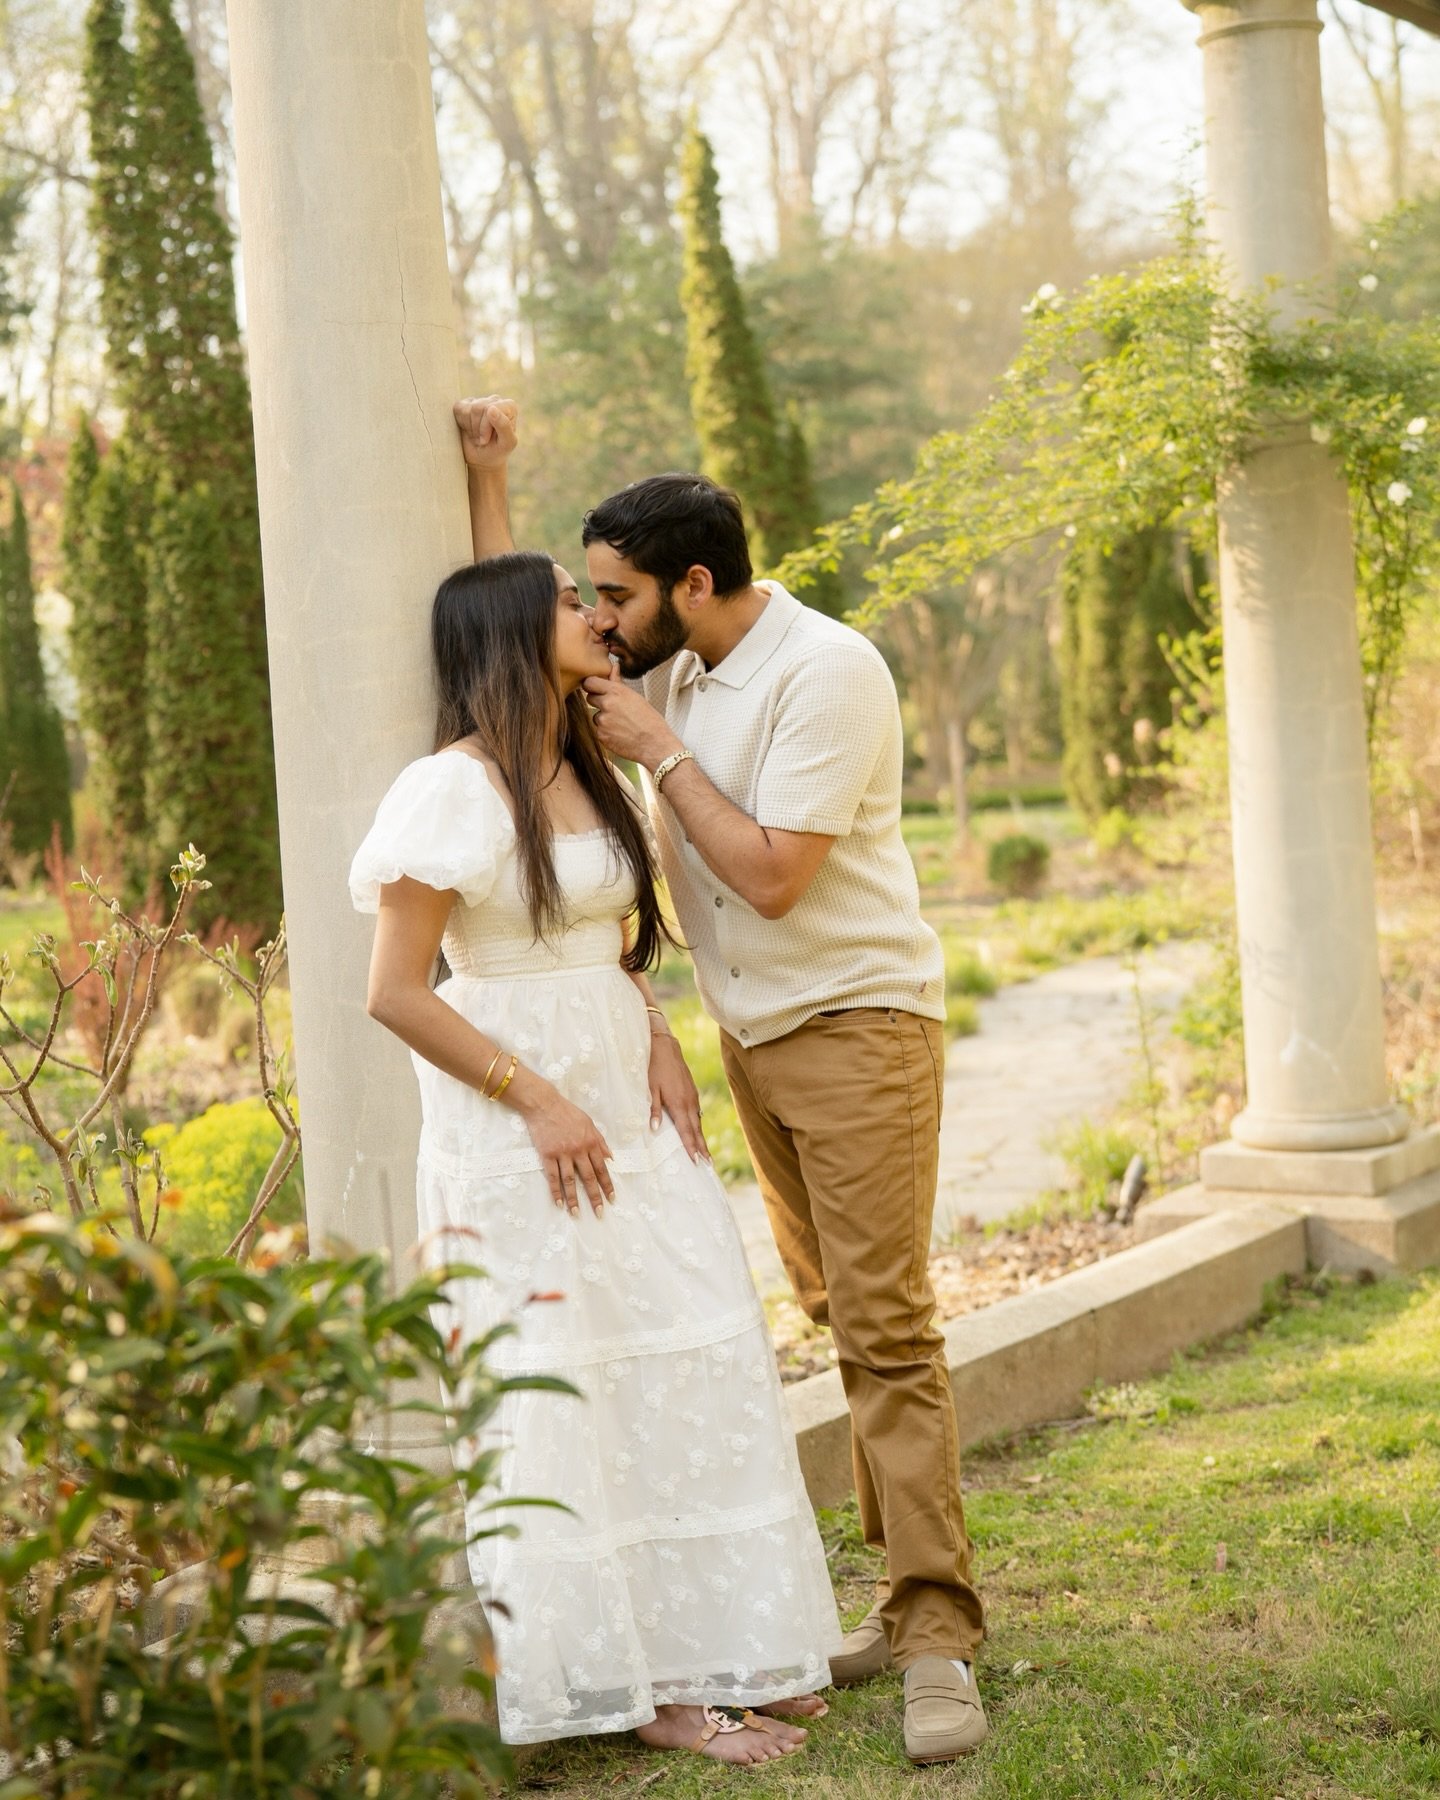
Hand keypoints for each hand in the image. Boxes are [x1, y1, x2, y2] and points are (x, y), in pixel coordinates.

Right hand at [454, 395, 517, 469]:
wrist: (482, 459)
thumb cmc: (497, 451)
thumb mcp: (506, 444)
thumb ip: (504, 426)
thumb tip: (491, 408)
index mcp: (509, 407)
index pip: (490, 408)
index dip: (485, 427)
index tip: (488, 440)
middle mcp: (495, 400)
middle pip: (478, 407)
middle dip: (477, 428)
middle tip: (482, 440)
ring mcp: (480, 401)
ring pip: (467, 409)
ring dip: (470, 428)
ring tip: (477, 436)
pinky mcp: (465, 405)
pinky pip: (458, 409)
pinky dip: (461, 423)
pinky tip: (469, 429)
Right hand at [515, 1080, 613, 1216]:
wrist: (544, 1104)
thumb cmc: (567, 1112)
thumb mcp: (589, 1123)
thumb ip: (600, 1141)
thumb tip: (611, 1158)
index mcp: (591, 1142)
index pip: (602, 1168)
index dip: (607, 1185)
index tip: (612, 1198)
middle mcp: (579, 1150)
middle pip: (589, 1177)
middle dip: (595, 1197)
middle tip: (599, 1213)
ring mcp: (563, 1153)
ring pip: (571, 1180)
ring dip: (574, 1199)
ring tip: (577, 1213)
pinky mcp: (547, 1155)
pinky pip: (553, 1177)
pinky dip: (556, 1191)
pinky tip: (559, 1203)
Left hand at [582, 663, 682, 767]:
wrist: (655, 745)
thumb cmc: (650, 720)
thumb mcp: (636, 697)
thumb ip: (619, 682)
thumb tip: (614, 666)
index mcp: (616, 691)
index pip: (590, 682)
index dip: (592, 686)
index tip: (596, 689)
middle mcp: (607, 704)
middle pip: (590, 698)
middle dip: (599, 702)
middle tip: (615, 710)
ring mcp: (602, 721)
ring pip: (595, 716)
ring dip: (604, 719)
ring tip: (622, 725)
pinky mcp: (601, 735)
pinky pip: (599, 730)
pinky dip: (607, 732)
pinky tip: (621, 734)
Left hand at [647, 1031, 709, 1162]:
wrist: (666, 1047)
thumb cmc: (655, 1068)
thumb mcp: (650, 1089)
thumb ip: (654, 1110)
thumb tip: (654, 1129)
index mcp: (678, 1104)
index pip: (686, 1131)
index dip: (691, 1147)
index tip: (696, 1161)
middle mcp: (689, 1102)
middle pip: (697, 1130)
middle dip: (702, 1148)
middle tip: (708, 1164)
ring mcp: (693, 1097)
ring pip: (698, 1122)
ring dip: (701, 1138)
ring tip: (705, 1153)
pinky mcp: (693, 1092)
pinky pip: (697, 1113)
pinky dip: (698, 1125)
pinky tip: (697, 1131)